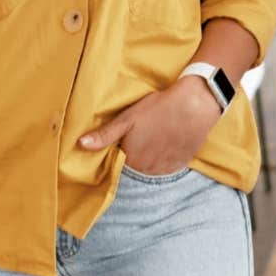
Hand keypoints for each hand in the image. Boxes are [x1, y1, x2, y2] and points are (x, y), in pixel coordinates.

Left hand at [79, 77, 220, 174]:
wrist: (195, 105)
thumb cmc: (159, 107)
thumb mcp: (129, 117)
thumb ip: (105, 134)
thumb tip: (80, 144)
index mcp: (131, 159)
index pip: (118, 165)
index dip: (119, 154)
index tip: (124, 143)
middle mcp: (146, 170)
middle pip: (135, 169)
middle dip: (135, 158)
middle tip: (141, 139)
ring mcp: (165, 168)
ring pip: (151, 170)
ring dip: (149, 161)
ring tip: (154, 141)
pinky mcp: (180, 164)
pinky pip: (167, 168)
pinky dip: (164, 160)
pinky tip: (166, 145)